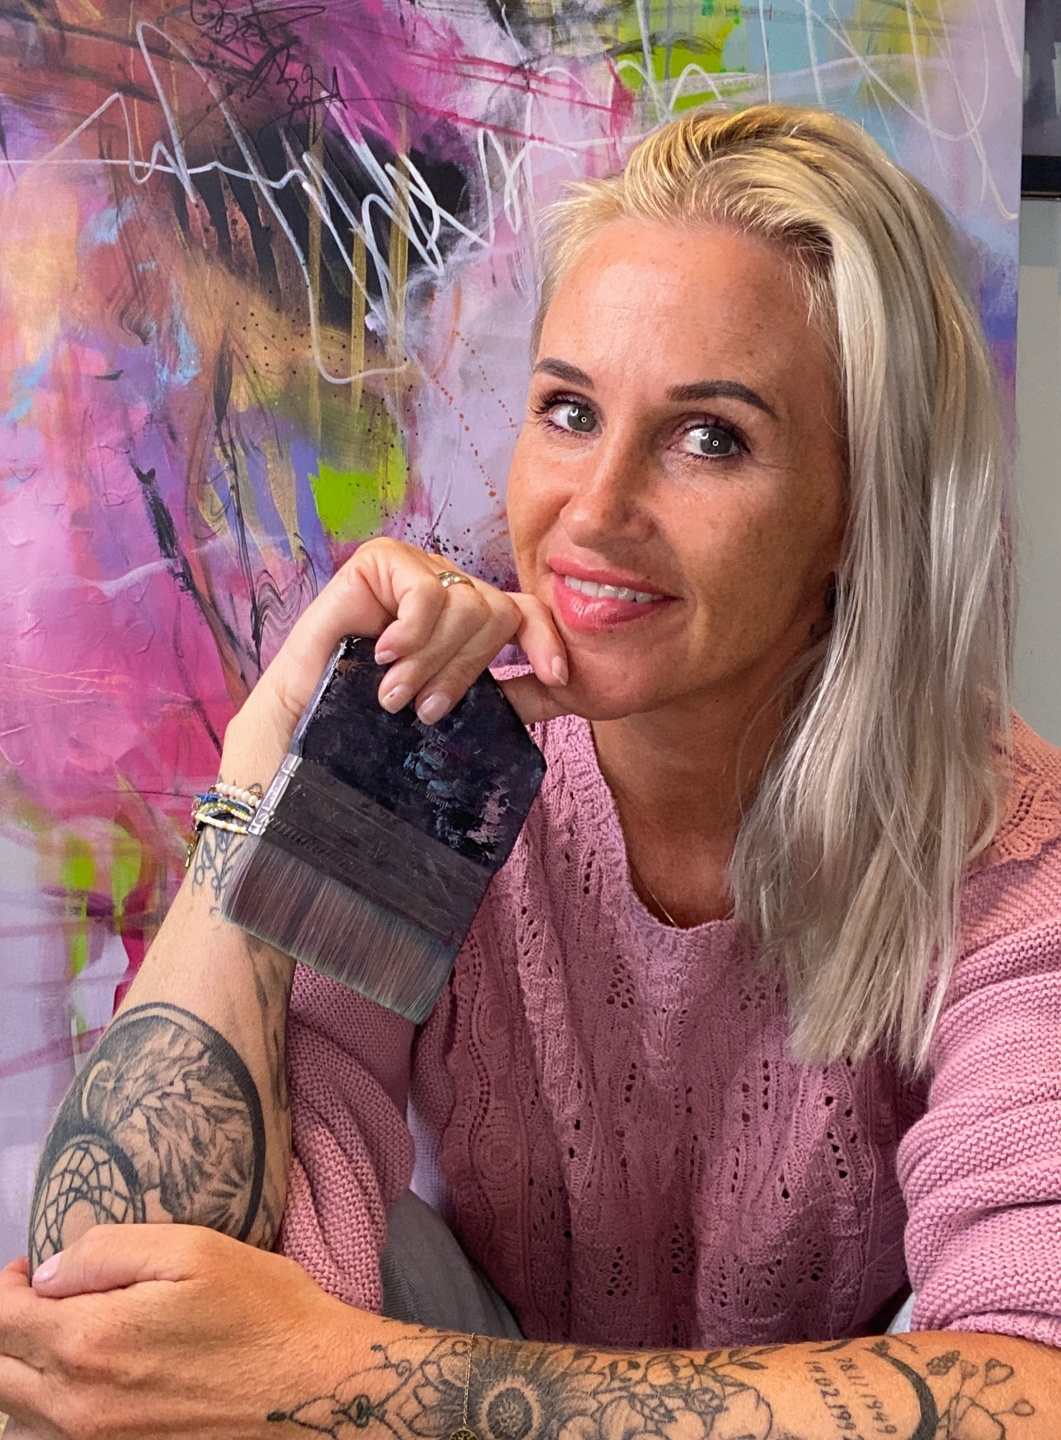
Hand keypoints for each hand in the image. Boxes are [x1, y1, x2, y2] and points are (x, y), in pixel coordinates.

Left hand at [0, 1224, 357, 1438]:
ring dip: (21, 1374)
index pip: (0, 1318)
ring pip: (15, 1418)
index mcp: (91, 1340)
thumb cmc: (264, 1312)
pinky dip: (45, 1415)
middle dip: (6, 1330)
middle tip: (42, 1301)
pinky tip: (84, 1386)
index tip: (33, 1268)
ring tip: (60, 1342)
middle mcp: (78, 1406)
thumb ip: (107, 1251)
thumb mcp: (193, 1249)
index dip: (6, 1286)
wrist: (316, 1395)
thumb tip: (46, 1272)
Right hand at [223, 538, 569, 783]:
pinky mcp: (379, 561)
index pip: (527, 613)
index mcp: (469, 622)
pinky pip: (425, 591)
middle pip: (498, 612)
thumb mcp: (456, 711)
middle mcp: (446, 590)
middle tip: (429, 709)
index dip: (547, 641)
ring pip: (466, 604)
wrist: (302, 727)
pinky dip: (411, 633)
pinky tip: (383, 656)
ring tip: (396, 694)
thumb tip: (565, 690)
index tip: (557, 679)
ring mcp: (414, 572)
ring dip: (431, 661)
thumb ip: (505, 696)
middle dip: (467, 669)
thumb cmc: (371, 723)